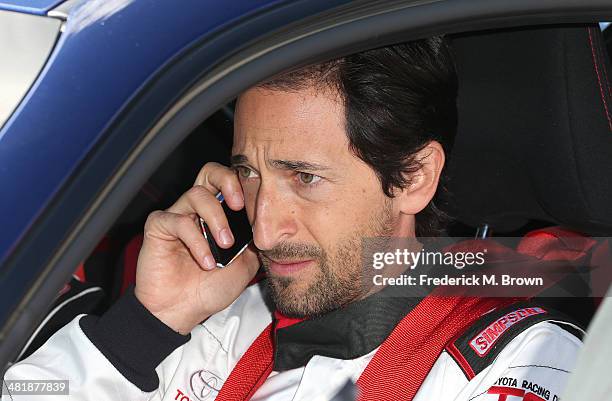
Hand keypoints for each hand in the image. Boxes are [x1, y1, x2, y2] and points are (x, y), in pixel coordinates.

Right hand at [134, 162, 259, 333]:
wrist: (182, 312)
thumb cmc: (210, 288)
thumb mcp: (246, 264)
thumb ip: (255, 241)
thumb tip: (270, 225)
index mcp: (218, 213)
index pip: (230, 182)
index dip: (244, 186)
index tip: (258, 206)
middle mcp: (197, 209)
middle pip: (210, 171)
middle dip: (228, 181)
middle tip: (238, 205)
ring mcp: (177, 215)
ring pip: (197, 194)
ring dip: (216, 220)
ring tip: (225, 246)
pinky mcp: (159, 226)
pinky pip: (178, 221)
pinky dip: (197, 242)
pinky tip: (207, 262)